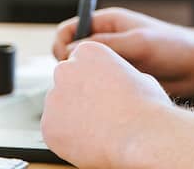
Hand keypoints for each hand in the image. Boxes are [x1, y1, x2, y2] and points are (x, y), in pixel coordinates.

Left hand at [41, 40, 178, 168]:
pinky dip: (67, 138)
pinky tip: (89, 141)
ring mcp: (53, 98)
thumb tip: (117, 84)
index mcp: (87, 52)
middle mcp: (65, 70)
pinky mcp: (47, 125)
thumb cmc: (146, 107)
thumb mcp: (138, 77)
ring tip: (98, 130)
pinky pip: (54, 131)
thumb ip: (117, 76)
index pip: (80, 64)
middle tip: (98, 114)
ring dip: (72, 118)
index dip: (91, 81)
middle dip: (77, 97)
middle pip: (66, 84)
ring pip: (59, 109)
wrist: (142, 136)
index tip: (101, 93)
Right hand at [52, 7, 193, 96]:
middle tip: (80, 80)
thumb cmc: (172, 46)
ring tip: (95, 92)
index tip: (66, 60)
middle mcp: (106, 41)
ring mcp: (112, 61)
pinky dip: (95, 93)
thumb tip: (71, 52)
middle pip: (71, 54)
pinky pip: (97, 87)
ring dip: (83, 82)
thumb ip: (105, 44)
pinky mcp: (119, 79)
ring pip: (83, 73)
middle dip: (70, 67)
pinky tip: (106, 100)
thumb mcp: (138, 42)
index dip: (62, 44)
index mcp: (107, 23)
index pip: (69, 30)